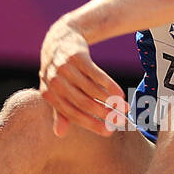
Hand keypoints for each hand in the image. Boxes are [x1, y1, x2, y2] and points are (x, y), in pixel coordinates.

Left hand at [39, 19, 124, 136]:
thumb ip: (59, 112)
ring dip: (111, 101)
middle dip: (104, 114)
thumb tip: (59, 134)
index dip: (91, 124)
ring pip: (92, 90)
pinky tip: (120, 94)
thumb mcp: (55, 91)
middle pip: (83, 103)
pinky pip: (96, 74)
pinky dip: (110, 85)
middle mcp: (55, 81)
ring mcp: (66, 67)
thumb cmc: (59, 72)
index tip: (108, 132)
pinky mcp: (77, 56)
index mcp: (48, 94)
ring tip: (124, 108)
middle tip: (120, 121)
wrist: (60, 39)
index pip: (72, 114)